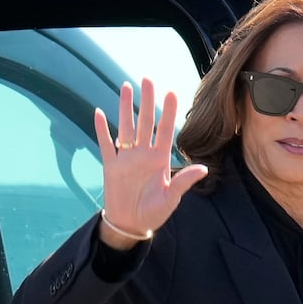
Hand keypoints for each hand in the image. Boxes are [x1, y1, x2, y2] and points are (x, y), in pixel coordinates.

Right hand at [94, 78, 208, 248]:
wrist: (130, 224)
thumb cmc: (153, 213)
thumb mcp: (170, 199)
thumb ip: (183, 182)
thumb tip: (203, 169)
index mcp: (160, 159)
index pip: (165, 130)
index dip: (168, 112)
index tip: (171, 92)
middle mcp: (143, 154)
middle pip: (145, 121)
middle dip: (146, 100)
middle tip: (148, 79)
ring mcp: (126, 158)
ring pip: (126, 127)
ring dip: (125, 108)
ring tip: (126, 87)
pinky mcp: (111, 166)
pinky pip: (106, 144)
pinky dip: (102, 130)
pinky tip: (99, 113)